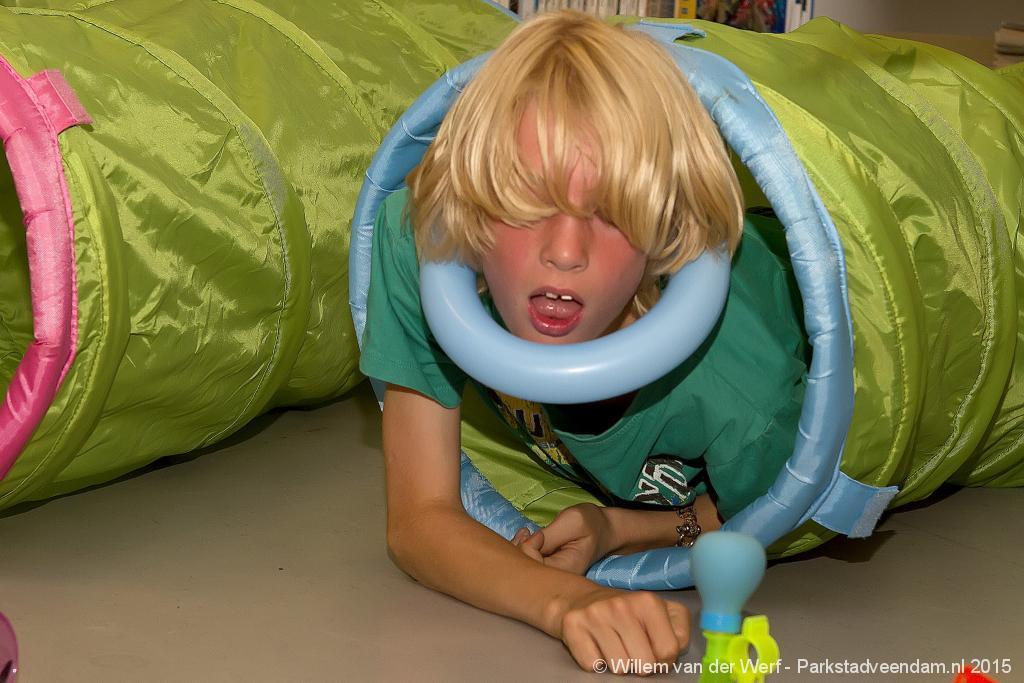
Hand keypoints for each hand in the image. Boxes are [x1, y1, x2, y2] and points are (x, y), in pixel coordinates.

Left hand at [511, 503, 615, 574]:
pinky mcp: (548, 570)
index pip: (534, 569)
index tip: (534, 533)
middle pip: (525, 573)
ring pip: (524, 569)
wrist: (603, 529)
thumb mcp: (572, 522)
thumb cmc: (590, 524)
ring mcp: (552, 577)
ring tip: (525, 532)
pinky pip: (528, 564)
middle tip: (524, 532)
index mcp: (566, 572)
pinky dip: (522, 549)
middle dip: (517, 550)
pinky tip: (526, 536)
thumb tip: (528, 545)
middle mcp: (557, 580)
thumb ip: (550, 537)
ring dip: (518, 548)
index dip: (526, 549)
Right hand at [553, 587, 689, 673]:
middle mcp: (621, 606)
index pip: (668, 650)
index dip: (664, 658)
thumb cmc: (626, 613)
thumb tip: (676, 650)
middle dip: (640, 664)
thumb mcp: (659, 613)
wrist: (578, 599)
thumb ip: (679, 631)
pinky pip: (594, 666)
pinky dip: (596, 662)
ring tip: (614, 646)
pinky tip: (596, 646)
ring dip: (618, 664)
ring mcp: (595, 615)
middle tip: (632, 649)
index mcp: (648, 602)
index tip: (654, 648)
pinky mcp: (573, 626)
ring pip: (620, 668)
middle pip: (644, 664)